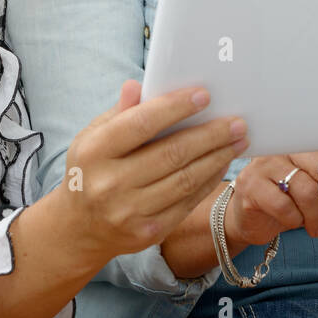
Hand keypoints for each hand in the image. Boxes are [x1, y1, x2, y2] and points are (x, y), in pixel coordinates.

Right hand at [56, 81, 247, 264]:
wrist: (79, 228)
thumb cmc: (90, 170)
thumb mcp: (93, 137)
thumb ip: (119, 113)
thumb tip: (137, 85)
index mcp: (94, 152)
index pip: (140, 124)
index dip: (175, 108)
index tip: (204, 95)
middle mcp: (110, 183)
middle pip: (171, 153)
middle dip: (210, 135)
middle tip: (237, 121)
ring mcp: (129, 211)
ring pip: (185, 180)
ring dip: (217, 157)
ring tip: (238, 140)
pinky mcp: (148, 232)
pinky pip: (186, 203)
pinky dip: (208, 181)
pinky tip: (221, 164)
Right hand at [224, 150, 317, 247]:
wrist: (247, 219)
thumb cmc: (285, 201)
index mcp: (302, 144)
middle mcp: (283, 148)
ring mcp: (264, 164)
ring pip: (306, 190)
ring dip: (316, 216)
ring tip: (315, 227)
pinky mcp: (250, 185)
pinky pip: (285, 206)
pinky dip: (294, 220)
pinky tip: (292, 222)